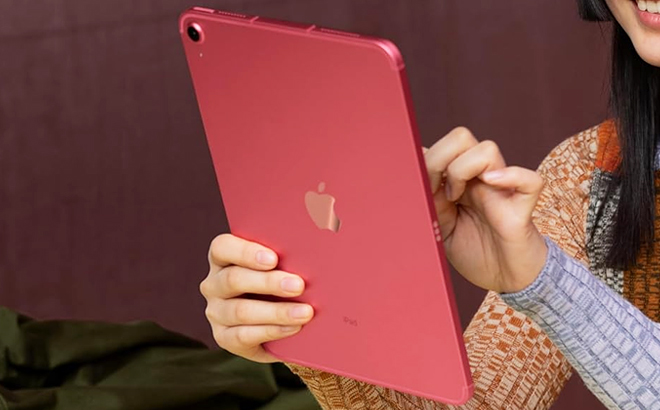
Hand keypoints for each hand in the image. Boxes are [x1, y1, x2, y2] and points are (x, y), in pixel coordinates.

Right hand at [200, 234, 314, 362]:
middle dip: (269, 282)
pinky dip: (272, 331)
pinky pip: (244, 335)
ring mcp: (216, 312)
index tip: (274, 258)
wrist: (279, 324)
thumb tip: (315, 244)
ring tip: (305, 312)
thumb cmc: (282, 283)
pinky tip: (293, 328)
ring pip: (240, 310)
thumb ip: (288, 255)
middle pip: (233, 279)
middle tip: (299, 285)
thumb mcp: (282, 266)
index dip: (246, 252)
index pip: (223, 247)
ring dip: (276, 312)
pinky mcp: (224, 337)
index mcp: (224, 258)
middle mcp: (214, 284)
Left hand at [424, 127, 547, 293]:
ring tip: (457, 198)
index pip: (442, 146)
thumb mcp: (440, 228)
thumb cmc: (475, 252)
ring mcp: (501, 190)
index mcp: (459, 181)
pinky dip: (512, 177)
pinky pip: (531, 180)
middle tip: (435, 190)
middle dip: (439, 160)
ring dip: (464, 170)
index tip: (417, 186)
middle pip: (461, 137)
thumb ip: (429, 202)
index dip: (425, 160)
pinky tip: (491, 186)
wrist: (506, 279)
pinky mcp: (521, 208)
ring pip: (487, 149)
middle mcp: (480, 179)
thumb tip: (411, 172)